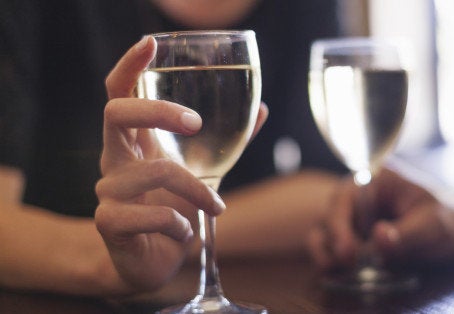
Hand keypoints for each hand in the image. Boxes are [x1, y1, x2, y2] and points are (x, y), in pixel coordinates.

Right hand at [94, 36, 266, 292]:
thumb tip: (261, 110)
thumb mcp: (202, 173)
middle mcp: (114, 160)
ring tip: (215, 208)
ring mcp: (107, 191)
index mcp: (134, 143)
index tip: (151, 44)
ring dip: (198, 191)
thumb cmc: (172, 210)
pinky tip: (185, 231)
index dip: (130, 65)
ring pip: (156, 171)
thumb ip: (227, 144)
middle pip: (116, 113)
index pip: (120, 94)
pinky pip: (152, 214)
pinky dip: (181, 223)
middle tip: (195, 122)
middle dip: (159, 110)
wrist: (149, 264)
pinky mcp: (109, 224)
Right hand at [307, 168, 453, 270]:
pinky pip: (332, 246)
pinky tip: (342, 273)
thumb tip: (378, 237)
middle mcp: (360, 194)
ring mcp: (355, 215)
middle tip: (346, 265)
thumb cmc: (449, 220)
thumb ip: (406, 233)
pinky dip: (332, 260)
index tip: (348, 252)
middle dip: (333, 242)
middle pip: (330, 215)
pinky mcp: (354, 235)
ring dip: (327, 252)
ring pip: (325, 231)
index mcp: (378, 178)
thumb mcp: (433, 226)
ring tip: (340, 271)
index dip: (339, 223)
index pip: (345, 195)